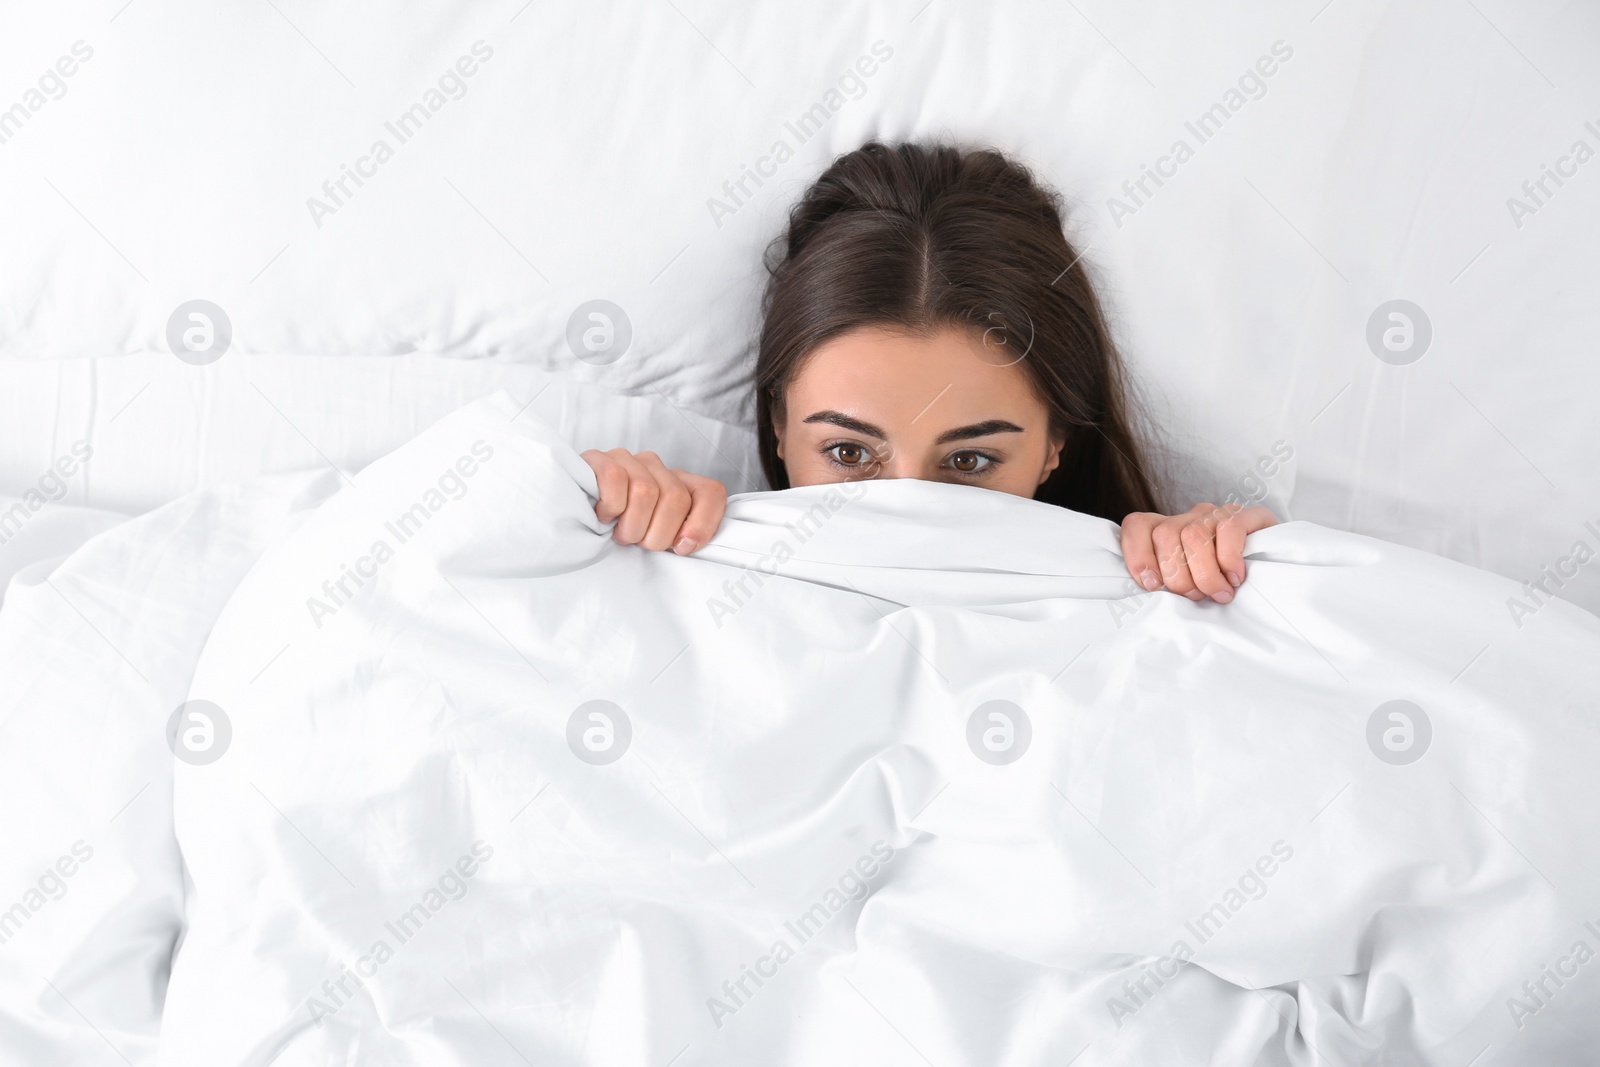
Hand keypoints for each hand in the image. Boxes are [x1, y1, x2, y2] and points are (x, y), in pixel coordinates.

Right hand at [579, 448, 727, 553]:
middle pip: (675, 498)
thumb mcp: (656, 540)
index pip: (711, 492)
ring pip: (645, 490)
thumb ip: (680, 538)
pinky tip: (603, 517)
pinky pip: (615, 478)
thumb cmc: (620, 534)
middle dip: (657, 534)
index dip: (702, 524)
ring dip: (631, 526)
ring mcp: (628, 459)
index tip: (681, 548)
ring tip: (620, 535)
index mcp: (678, 483)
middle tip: (639, 543)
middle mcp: (656, 466)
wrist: (570, 517)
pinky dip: (611, 507)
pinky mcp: (598, 459)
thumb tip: (686, 545)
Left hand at [1119, 503, 1278, 603]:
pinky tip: (1236, 577)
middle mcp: (1190, 517)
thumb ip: (1166, 582)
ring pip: (1194, 535)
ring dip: (1205, 574)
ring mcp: (1219, 514)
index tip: (1153, 586)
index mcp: (1168, 531)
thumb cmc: (1222, 587)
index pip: (1137, 525)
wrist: (1277, 575)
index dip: (1138, 556)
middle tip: (1197, 597)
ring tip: (1220, 593)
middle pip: (1165, 535)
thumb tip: (1150, 589)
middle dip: (1178, 576)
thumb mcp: (1187, 587)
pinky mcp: (1250, 516)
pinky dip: (1229, 559)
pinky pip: (1229, 529)